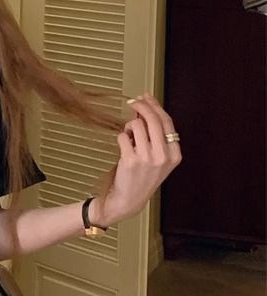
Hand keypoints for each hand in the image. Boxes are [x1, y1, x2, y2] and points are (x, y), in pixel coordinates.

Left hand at [96, 92, 181, 225]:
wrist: (130, 199)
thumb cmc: (142, 175)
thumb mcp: (157, 156)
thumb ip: (155, 133)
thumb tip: (145, 105)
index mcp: (175, 154)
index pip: (167, 121)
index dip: (155, 105)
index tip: (145, 96)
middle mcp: (164, 156)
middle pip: (153, 119)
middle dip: (141, 106)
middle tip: (132, 102)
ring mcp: (148, 158)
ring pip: (137, 125)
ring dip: (129, 126)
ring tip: (129, 137)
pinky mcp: (131, 160)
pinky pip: (123, 136)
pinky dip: (121, 137)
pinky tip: (124, 147)